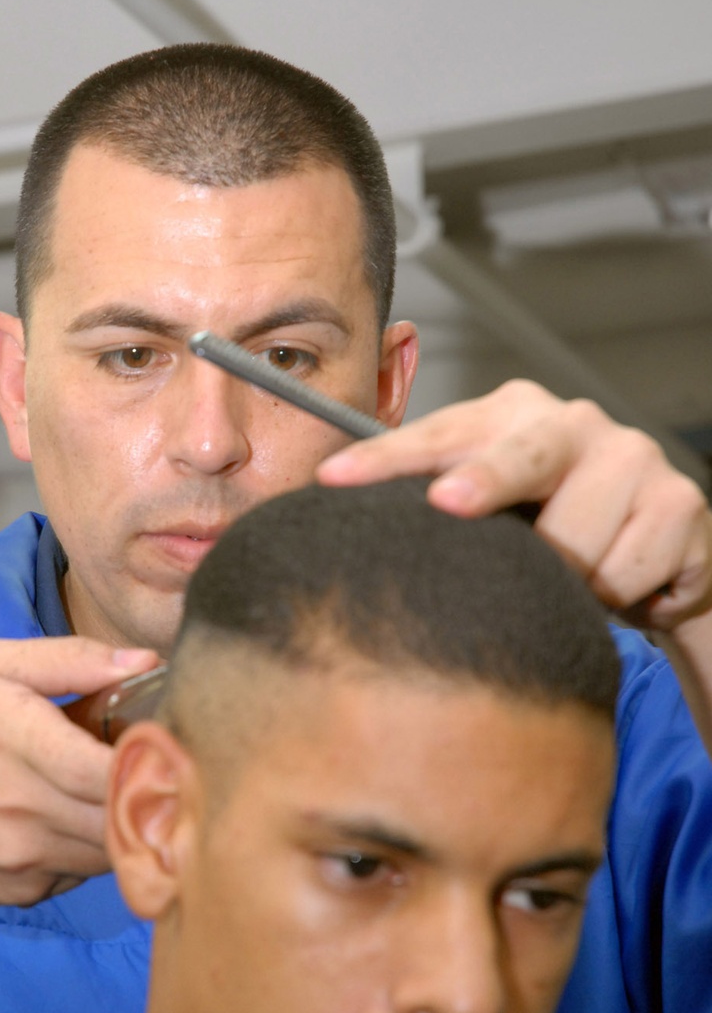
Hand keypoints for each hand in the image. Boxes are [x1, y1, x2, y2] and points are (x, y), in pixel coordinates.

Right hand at [0, 637, 159, 909]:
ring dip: (124, 819)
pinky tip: (68, 818)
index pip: (114, 765)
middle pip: (126, 811)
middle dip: (152, 788)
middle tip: (156, 760)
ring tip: (109, 784)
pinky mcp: (22, 892)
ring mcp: (22, 858)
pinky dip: (90, 846)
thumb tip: (145, 661)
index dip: (156, 756)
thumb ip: (69, 660)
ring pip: (114, 846)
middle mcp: (21, 807)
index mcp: (18, 739)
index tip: (171, 738)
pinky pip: (84, 871)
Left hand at [318, 379, 711, 630]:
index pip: (437, 436)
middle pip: (522, 455)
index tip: (335, 479)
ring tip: (570, 582)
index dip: (385, 461)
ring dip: (565, 584)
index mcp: (511, 415)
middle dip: (486, 479)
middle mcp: (572, 424)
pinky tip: (622, 587)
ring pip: (576, 541)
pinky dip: (616, 597)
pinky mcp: (680, 502)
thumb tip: (345, 525)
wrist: (659, 557)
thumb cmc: (552, 528)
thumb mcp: (494, 509)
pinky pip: (626, 571)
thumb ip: (439, 501)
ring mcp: (632, 457)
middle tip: (448, 503)